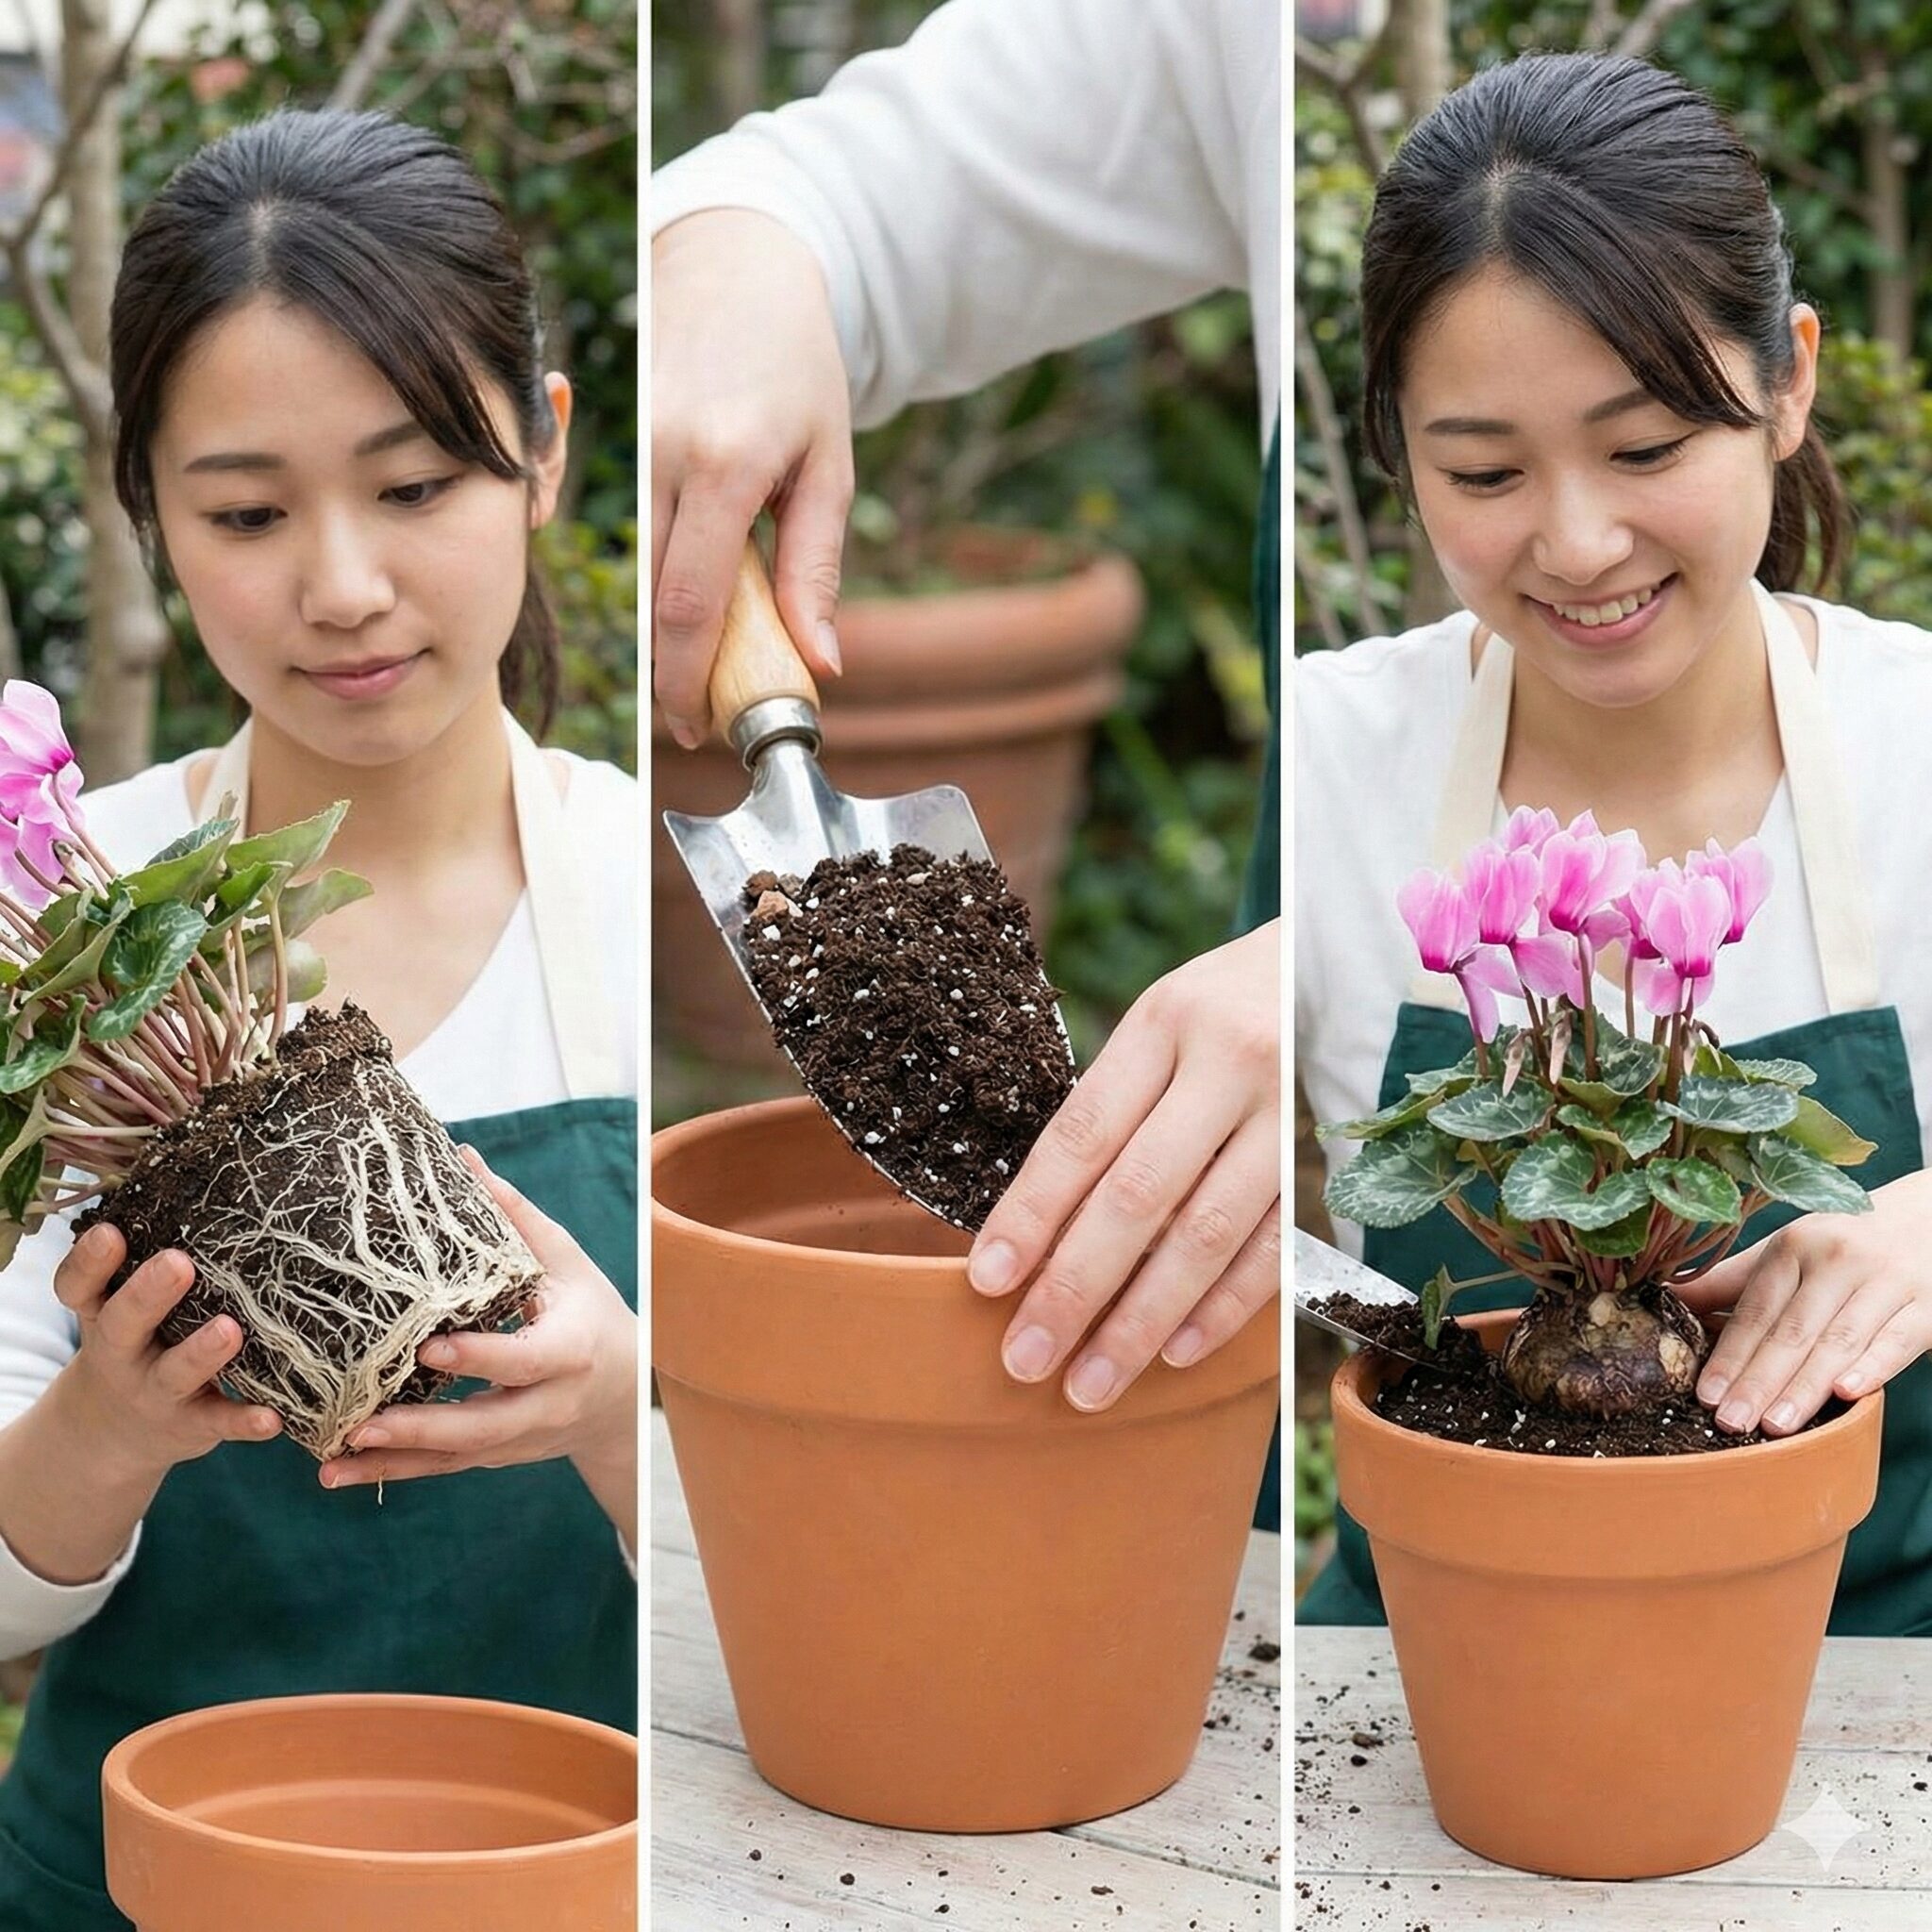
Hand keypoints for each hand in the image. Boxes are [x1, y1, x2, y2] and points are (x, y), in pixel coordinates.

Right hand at [56, 1223, 282, 1478]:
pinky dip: (244, 1421)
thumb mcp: (118, 1309)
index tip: (110, 1233)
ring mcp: (155, 1392)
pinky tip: (273, 1417)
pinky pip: (218, 1421)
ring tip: (230, 1330)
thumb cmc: (135, 1343)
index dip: (90, 1262)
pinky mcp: (191, 1424)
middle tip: (177, 1263)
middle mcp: (122, 1354)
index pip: (80, 1287)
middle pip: (124, 1323)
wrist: (111, 1435)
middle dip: (148, 1293)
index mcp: (101, 1316)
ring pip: (175, 1373)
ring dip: (201, 1352)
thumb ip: (141, 1266)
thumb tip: (198, 1185)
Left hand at [320, 1151, 636, 1491]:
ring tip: (333, 1464)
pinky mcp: (495, 1457)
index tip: (428, 1348)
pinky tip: (340, 1474)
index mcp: (569, 1351)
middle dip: (421, 1429)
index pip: (523, 1360)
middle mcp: (546, 1405)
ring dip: (392, 1463)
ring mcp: (519, 1441)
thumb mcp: (565, 1262)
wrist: (622, 1397)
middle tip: (361, 1424)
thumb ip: (514, 1216)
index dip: (478, 1357)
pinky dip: (391, 1473)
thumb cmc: (589, 1312)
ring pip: (455, 1458)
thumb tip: (463, 1157)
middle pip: (483, 1427)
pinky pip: (442, 1469)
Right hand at [652, 209, 851, 746]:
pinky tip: (679, 604)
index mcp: (726, 465)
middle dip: (671, 677)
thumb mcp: (827, 466)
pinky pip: (628, 533)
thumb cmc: (798, 368)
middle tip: (696, 722)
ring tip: (693, 673)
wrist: (738, 265)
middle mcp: (664, 453)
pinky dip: (649, 583)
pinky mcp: (611, 433)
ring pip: (633, 573)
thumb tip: (821, 665)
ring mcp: (629, 440)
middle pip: (651, 601)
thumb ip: (815, 571)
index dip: (689, 683)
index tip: (699, 731)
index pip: (691, 606)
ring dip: (659, 638)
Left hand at [967, 921, 1280, 1410]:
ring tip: (1091, 1383)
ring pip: (1205, 1236)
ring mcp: (1285, 1115)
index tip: (987, 1282)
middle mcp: (1228, 1063)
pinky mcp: (1325, 1159)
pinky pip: (1273, 1250)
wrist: (1337, 964)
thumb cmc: (1219, 1007)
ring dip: (1142, 1321)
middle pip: (1138, 1194)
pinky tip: (1174, 1354)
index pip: (1082, 1132)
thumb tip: (1035, 1232)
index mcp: (1163, 1022)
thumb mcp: (1157, 1026)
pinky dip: (1221, 1309)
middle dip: (1075, 1288)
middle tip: (1026, 1357)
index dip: (1031, 1212)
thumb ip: (1110, 1109)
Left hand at [1674, 1171, 1931, 1434]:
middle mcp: (1837, 1259)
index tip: (1705, 1394)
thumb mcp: (1787, 1253)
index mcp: (1793, 1247)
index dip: (1730, 1355)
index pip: (1755, 1310)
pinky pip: (1897, 1340)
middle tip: (1730, 1422)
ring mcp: (1886, 1281)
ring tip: (1775, 1425)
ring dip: (1806, 1385)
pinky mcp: (1929, 1305)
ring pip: (1839, 1341)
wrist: (1929, 1219)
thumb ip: (1731, 1281)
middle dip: (1759, 1380)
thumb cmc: (1842, 1246)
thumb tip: (1662, 1298)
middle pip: (1792, 1330)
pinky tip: (1846, 1392)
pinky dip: (1872, 1366)